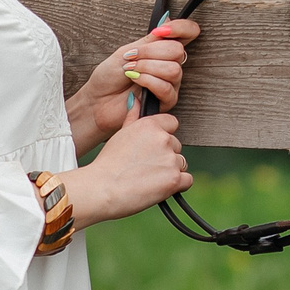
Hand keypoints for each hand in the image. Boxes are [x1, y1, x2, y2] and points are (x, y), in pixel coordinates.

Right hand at [66, 103, 192, 225]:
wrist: (102, 189)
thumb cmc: (108, 164)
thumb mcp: (120, 134)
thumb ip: (133, 116)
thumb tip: (136, 99)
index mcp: (150, 125)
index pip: (172, 123)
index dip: (164, 135)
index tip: (152, 147)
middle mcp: (163, 138)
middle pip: (176, 145)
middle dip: (165, 156)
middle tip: (144, 167)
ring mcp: (170, 159)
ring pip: (181, 163)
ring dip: (170, 171)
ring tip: (148, 179)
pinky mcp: (174, 179)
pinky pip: (187, 180)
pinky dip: (176, 186)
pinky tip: (158, 187)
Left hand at [67, 18, 197, 156]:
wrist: (98, 99)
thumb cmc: (110, 75)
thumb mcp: (127, 50)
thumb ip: (150, 40)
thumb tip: (167, 20)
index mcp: (163, 49)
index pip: (188, 32)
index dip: (181, 27)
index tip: (160, 30)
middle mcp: (171, 64)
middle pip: (178, 50)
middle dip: (150, 52)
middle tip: (132, 56)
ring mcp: (171, 83)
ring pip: (173, 69)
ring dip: (147, 67)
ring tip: (131, 70)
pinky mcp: (166, 101)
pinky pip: (165, 87)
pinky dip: (147, 80)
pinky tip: (135, 80)